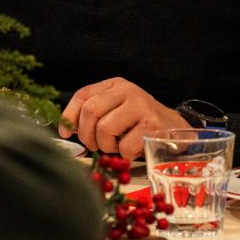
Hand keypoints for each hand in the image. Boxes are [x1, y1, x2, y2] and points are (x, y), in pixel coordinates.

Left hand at [58, 77, 189, 158]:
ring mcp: (141, 106)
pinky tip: (132, 149)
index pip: (83, 95)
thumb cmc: (139, 122)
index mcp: (115, 85)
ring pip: (105, 129)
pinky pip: (124, 146)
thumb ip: (93, 114)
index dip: (69, 115)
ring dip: (106, 146)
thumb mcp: (116, 109)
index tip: (65, 133)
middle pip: (91, 111)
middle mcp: (128, 91)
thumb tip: (65, 129)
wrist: (174, 128)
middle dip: (87, 135)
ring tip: (117, 146)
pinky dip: (124, 155)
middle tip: (95, 145)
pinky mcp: (152, 125)